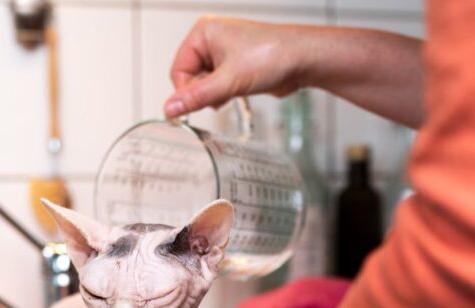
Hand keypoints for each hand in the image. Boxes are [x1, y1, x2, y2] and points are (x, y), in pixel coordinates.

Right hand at [165, 17, 310, 117]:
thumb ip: (196, 97)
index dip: (187, 91)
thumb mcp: (228, 81)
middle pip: (190, 78)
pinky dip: (226, 93)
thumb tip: (170, 108)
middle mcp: (211, 40)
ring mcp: (224, 53)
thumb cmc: (273, 54)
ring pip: (205, 85)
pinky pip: (219, 86)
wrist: (304, 59)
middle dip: (205, 92)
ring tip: (236, 87)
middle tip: (223, 92)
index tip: (197, 105)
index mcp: (203, 33)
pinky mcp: (235, 66)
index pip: (177, 70)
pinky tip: (241, 90)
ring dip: (217, 94)